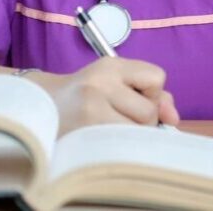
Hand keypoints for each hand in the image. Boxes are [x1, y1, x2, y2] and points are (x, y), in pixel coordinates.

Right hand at [28, 57, 180, 134]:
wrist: (38, 107)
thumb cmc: (85, 97)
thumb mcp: (116, 83)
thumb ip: (152, 94)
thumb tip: (174, 118)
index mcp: (110, 65)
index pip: (156, 78)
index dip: (152, 94)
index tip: (134, 99)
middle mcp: (100, 82)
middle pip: (149, 111)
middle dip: (142, 120)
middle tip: (118, 118)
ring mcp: (91, 108)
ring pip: (137, 131)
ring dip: (131, 135)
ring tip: (110, 129)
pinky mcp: (85, 132)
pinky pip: (122, 145)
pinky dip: (119, 146)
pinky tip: (104, 139)